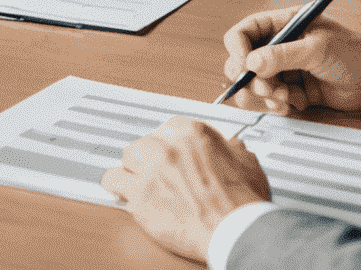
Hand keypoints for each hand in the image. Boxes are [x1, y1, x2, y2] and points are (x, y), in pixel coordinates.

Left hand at [101, 118, 269, 262]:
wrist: (236, 230)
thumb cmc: (242, 203)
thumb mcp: (246, 165)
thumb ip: (233, 151)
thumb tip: (233, 148)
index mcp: (191, 132)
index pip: (167, 130)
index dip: (168, 147)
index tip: (169, 158)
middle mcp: (168, 145)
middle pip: (145, 143)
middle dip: (150, 159)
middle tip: (158, 174)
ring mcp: (151, 168)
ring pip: (129, 158)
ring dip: (134, 170)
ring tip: (140, 182)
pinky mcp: (140, 194)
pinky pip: (114, 180)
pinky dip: (116, 187)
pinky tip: (121, 192)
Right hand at [220, 7, 360, 114]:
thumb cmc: (352, 51)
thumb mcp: (317, 48)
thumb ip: (283, 55)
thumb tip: (251, 63)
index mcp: (282, 24)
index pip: (244, 33)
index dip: (238, 49)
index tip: (244, 67)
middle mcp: (280, 46)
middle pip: (244, 62)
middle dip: (250, 78)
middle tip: (266, 89)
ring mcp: (286, 69)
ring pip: (257, 84)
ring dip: (265, 95)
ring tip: (282, 98)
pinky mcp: (294, 90)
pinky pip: (273, 100)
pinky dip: (278, 105)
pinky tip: (293, 104)